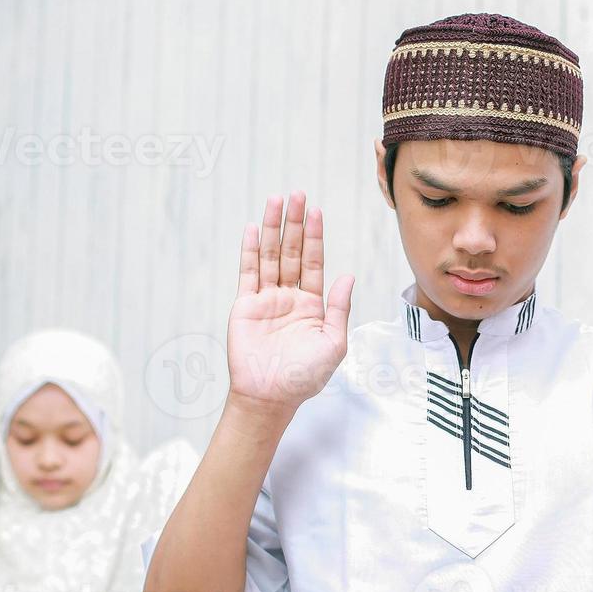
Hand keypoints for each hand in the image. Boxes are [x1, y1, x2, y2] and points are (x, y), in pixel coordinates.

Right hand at [227, 192, 354, 413]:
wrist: (270, 396)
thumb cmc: (305, 377)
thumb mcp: (333, 343)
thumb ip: (340, 308)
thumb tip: (347, 276)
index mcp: (312, 305)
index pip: (313, 263)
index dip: (315, 237)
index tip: (316, 211)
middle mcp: (289, 298)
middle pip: (291, 252)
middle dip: (295, 224)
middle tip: (297, 194)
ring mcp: (266, 300)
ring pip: (270, 256)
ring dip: (272, 229)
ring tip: (276, 201)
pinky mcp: (245, 306)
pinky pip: (248, 272)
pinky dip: (250, 250)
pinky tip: (253, 228)